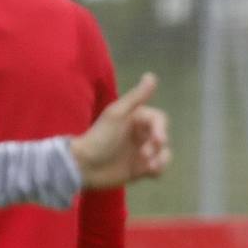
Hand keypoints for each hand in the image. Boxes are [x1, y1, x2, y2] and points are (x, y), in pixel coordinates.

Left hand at [70, 73, 170, 187]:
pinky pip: (159, 168)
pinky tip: (149, 171)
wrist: (84, 166)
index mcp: (136, 118)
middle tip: (145, 154)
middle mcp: (141, 134)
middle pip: (163, 136)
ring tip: (149, 167)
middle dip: (158, 146)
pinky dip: (158, 169)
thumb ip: (135, 97)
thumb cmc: (99, 138)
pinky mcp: (140, 169)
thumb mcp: (116, 114)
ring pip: (164, 153)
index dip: (161, 129)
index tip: (158, 139)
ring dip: (161, 159)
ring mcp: (141, 152)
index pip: (159, 119)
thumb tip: (152, 76)